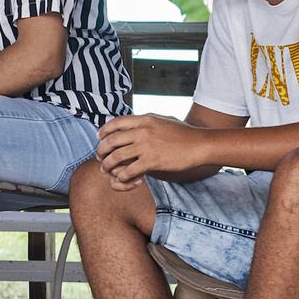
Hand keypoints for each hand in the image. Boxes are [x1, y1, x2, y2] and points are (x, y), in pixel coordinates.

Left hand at [97, 115, 212, 187]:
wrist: (200, 144)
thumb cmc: (183, 133)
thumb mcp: (162, 119)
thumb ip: (146, 121)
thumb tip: (130, 122)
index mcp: (144, 119)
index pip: (115, 122)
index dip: (104, 131)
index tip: (99, 138)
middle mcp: (142, 131)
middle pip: (111, 141)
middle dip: (101, 150)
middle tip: (99, 157)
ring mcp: (146, 146)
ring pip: (117, 157)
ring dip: (108, 165)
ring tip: (106, 169)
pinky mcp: (152, 161)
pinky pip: (129, 170)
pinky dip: (122, 176)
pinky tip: (122, 178)